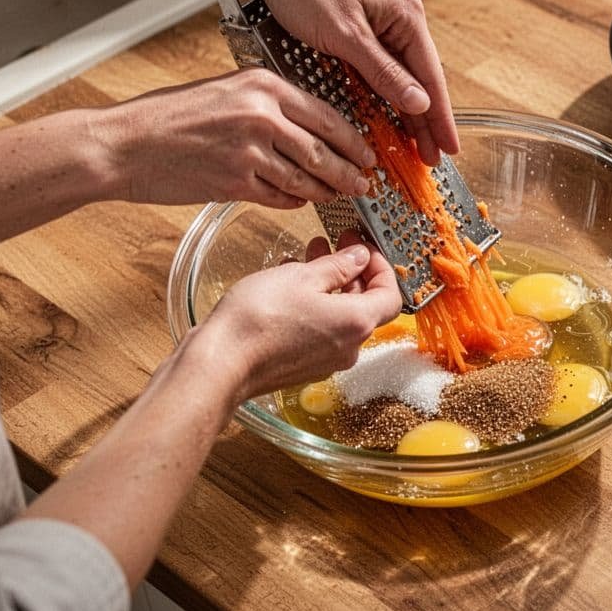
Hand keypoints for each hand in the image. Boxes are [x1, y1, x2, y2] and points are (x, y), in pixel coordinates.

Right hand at [105, 68, 375, 207]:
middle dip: (350, 171)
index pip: (328, 115)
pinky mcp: (236, 182)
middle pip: (325, 151)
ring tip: (338, 196)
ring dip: (327, 191)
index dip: (354, 140)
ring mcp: (250, 150)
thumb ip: (268, 103)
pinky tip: (299, 200)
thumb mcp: (225, 91)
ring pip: (307, 178)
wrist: (124, 144)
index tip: (368, 152)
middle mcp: (262, 115)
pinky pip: (281, 196)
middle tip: (365, 183)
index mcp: (264, 86)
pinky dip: (294, 201)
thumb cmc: (168, 117)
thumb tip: (309, 124)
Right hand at [199, 235, 401, 405]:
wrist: (220, 363)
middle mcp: (349, 347)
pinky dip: (313, 305)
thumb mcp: (301, 276)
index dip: (381, 267)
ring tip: (307, 257)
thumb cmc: (258, 319)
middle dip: (351, 271)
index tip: (363, 247)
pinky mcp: (305, 366)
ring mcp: (327, 360)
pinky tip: (289, 283)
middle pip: (365, 304)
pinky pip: (320, 330)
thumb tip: (359, 257)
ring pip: (340, 315)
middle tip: (335, 244)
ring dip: (329, 284)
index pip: (390, 295)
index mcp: (357, 323)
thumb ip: (337, 265)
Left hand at [241, 0, 457, 165]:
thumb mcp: (345, 34)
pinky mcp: (359, 22)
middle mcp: (399, 14)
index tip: (448, 146)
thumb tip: (418, 102)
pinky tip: (386, 112)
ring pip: (399, 73)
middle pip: (418, 77)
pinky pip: (379, 63)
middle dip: (425, 119)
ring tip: (413, 142)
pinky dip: (384, 90)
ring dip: (404, 108)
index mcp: (405, 13)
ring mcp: (380, 17)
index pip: (430, 75)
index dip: (439, 116)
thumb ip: (384, 72)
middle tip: (431, 156)